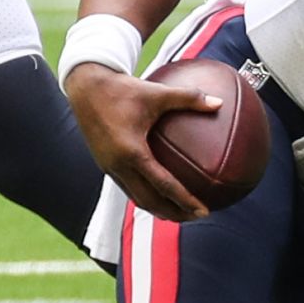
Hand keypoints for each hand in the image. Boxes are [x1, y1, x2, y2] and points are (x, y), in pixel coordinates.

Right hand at [64, 66, 213, 221]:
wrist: (85, 86)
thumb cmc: (121, 88)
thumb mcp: (157, 92)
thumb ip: (188, 98)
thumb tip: (219, 103)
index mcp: (132, 151)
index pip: (163, 185)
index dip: (185, 201)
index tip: (204, 211)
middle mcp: (118, 164)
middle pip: (149, 201)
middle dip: (173, 213)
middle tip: (195, 216)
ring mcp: (108, 167)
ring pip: (135, 198)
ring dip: (157, 208)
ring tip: (178, 211)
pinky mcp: (104, 163)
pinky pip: (127, 186)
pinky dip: (144, 195)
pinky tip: (157, 190)